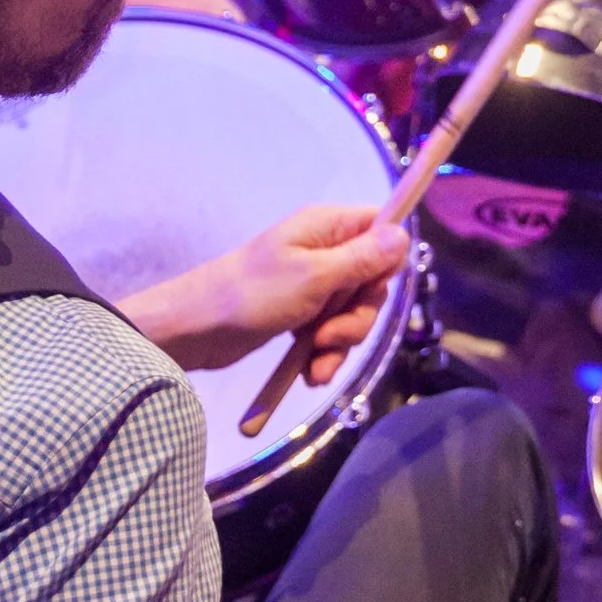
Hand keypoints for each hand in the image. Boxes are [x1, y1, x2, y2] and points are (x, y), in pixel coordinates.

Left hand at [129, 201, 407, 377]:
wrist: (197, 330)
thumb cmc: (254, 294)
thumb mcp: (314, 277)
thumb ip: (361, 259)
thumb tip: (403, 234)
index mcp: (327, 228)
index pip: (381, 228)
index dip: (387, 260)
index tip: (373, 287)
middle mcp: (324, 251)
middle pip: (372, 281)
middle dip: (358, 317)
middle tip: (330, 335)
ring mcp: (312, 285)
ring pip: (353, 313)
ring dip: (340, 343)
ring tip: (315, 361)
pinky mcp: (301, 315)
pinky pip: (330, 334)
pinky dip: (324, 355)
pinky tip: (309, 373)